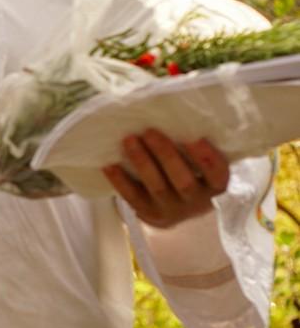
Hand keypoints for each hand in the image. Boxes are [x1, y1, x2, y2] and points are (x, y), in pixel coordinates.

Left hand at [102, 129, 229, 227]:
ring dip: (141, 161)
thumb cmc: (190, 173)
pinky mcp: (149, 214)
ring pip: (156, 187)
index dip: (207, 157)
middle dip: (165, 155)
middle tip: (149, 131)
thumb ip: (194, 147)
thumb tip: (175, 113)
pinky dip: (120, 180)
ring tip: (129, 139)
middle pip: (183, 181)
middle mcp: (196, 202)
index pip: (217, 173)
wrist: (176, 208)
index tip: (196, 137)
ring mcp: (172, 210)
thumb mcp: (201, 165)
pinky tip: (110, 165)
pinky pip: (133, 197)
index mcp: (215, 187)